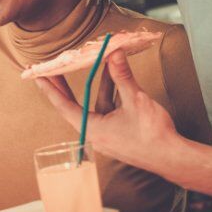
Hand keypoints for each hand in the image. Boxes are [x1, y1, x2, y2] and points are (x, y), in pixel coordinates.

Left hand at [34, 50, 181, 171]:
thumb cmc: (152, 135)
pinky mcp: (118, 133)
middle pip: (75, 105)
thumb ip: (122, 75)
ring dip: (98, 84)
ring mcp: (107, 135)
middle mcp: (96, 134)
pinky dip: (111, 94)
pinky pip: (109, 110)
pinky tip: (116, 77)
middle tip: (53, 68)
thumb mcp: (135, 100)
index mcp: (93, 129)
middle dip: (65, 85)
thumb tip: (113, 53)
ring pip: (97, 104)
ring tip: (95, 62)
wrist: (173, 158)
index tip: (38, 76)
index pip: (63, 106)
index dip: (50, 89)